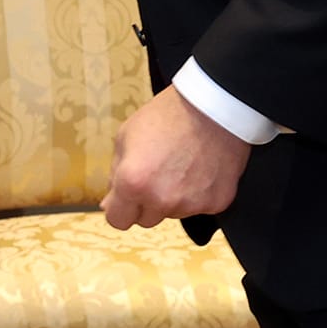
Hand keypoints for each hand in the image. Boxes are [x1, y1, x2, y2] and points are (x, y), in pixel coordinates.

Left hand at [99, 85, 251, 229]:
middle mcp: (162, 200)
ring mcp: (191, 204)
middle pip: (146, 219)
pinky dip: (198, 194)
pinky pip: (199, 208)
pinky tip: (199, 169)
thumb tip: (110, 204)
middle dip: (146, 202)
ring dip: (172, 198)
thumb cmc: (166, 117)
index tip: (126, 198)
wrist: (212, 107)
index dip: (120, 208)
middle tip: (156, 173)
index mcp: (133, 183)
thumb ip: (115, 174)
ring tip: (180, 165)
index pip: (118, 220)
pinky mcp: (216, 203)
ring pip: (173, 213)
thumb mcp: (125, 136)